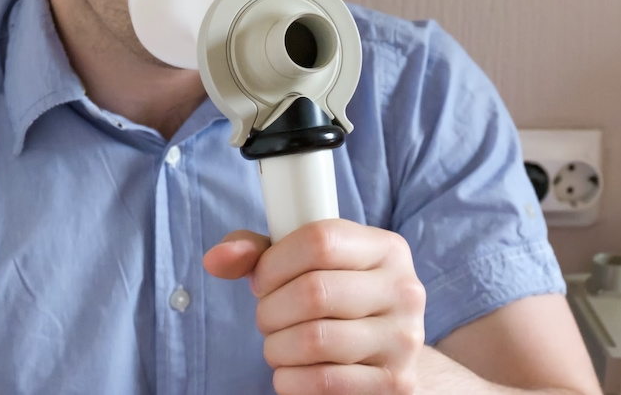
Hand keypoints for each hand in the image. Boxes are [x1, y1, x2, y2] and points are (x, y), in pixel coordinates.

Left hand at [203, 219, 426, 394]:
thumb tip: (216, 259)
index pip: (320, 240)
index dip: (275, 262)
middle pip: (313, 292)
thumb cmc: (338, 302)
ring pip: (313, 339)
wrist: (388, 356)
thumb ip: (260, 253)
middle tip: (267, 318)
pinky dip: (290, 379)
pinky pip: (322, 381)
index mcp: (387, 249)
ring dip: (276, 347)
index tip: (262, 280)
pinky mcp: (395, 383)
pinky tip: (291, 371)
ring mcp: (404, 339)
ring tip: (278, 344)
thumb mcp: (309, 266)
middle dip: (270, 309)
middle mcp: (404, 290)